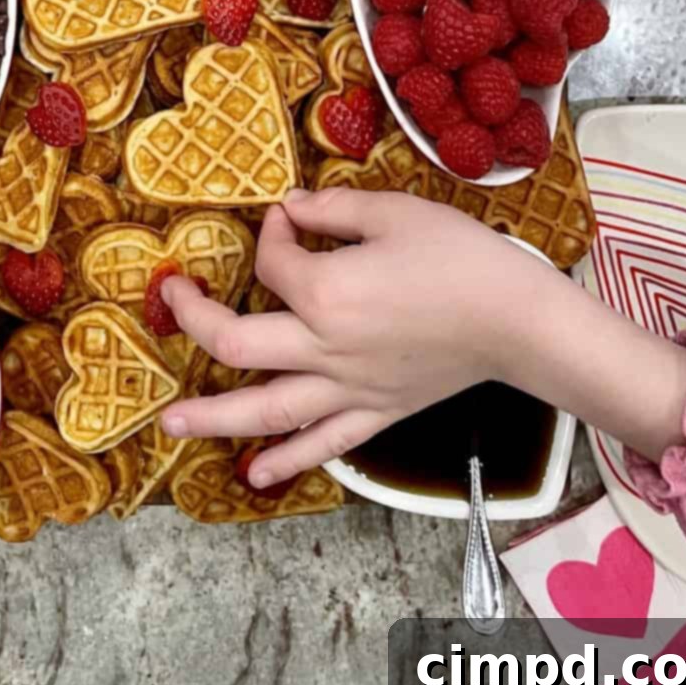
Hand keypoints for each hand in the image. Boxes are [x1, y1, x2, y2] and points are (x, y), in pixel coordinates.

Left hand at [160, 186, 685, 491]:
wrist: (517, 319)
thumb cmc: (459, 257)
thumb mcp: (393, 212)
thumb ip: (331, 210)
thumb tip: (288, 208)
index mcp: (325, 292)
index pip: (274, 259)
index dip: (272, 232)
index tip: (288, 219)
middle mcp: (324, 347)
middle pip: (235, 344)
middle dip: (194, 319)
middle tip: (171, 301)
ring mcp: (346, 389)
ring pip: (264, 411)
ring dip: (211, 418)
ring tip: (169, 423)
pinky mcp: (374, 414)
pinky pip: (322, 445)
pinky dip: (287, 463)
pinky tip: (256, 476)